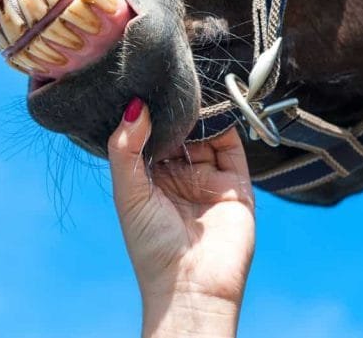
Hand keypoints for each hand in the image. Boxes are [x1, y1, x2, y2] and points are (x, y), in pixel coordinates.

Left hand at [108, 100, 254, 337]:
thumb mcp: (127, 191)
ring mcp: (208, 178)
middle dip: (172, 107)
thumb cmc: (150, 246)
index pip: (147, 135)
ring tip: (188, 85)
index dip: (144, 112)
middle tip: (166, 77)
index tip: (139, 82)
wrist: (191, 286)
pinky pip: (232, 146)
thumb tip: (136, 106)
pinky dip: (225, 123)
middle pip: (177, 130)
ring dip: (198, 111)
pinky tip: (213, 105)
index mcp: (148, 178)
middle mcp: (178, 176)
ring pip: (205, 133)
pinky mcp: (236, 184)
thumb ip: (126, 148)